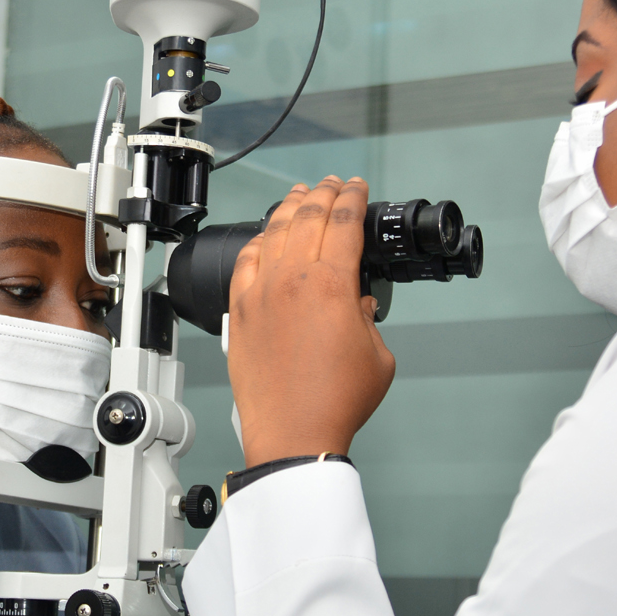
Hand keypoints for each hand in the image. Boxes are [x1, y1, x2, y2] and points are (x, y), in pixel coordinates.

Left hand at [226, 176, 396, 466]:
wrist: (293, 432)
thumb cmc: (335, 401)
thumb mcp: (377, 355)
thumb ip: (369, 318)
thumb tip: (359, 303)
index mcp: (333, 284)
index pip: (345, 222)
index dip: (355, 198)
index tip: (359, 188)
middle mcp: (293, 280)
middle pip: (309, 216)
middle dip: (326, 192)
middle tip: (334, 184)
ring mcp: (261, 293)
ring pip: (274, 231)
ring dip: (291, 206)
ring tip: (301, 194)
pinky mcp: (238, 311)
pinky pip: (245, 261)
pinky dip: (257, 240)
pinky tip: (264, 235)